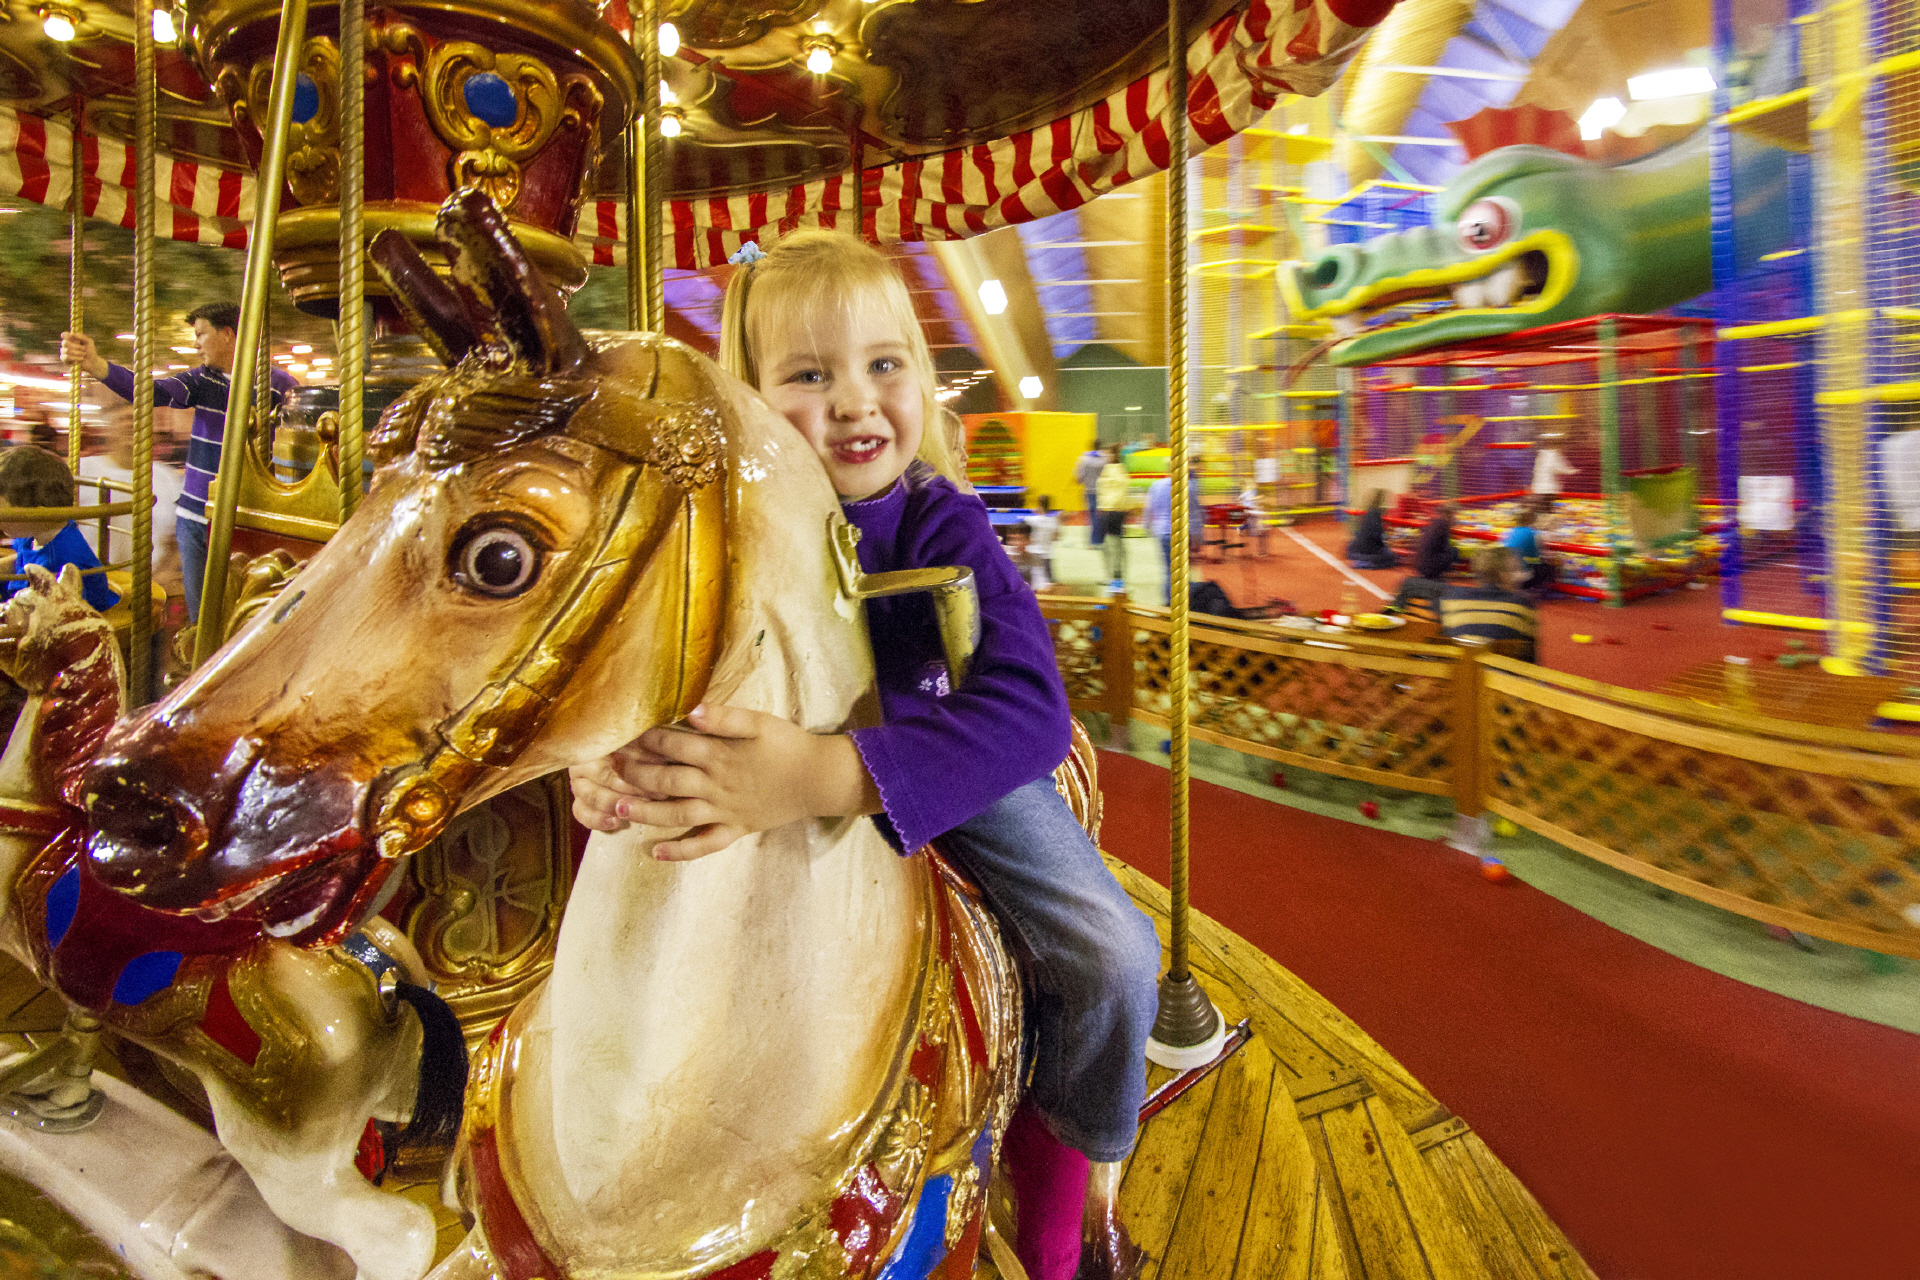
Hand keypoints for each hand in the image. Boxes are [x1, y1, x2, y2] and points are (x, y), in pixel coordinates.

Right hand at [59, 332, 107, 380]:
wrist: (93, 362)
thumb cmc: (91, 351)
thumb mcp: (89, 342)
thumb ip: (82, 336)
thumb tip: (71, 333)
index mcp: (71, 339)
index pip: (64, 335)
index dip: (66, 335)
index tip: (72, 337)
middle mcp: (66, 345)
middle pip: (64, 343)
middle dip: (76, 346)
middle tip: (84, 349)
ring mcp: (64, 352)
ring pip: (66, 350)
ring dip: (77, 353)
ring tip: (84, 355)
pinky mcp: (64, 360)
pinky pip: (65, 357)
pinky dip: (74, 358)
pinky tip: (80, 359)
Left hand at [570, 703, 879, 860]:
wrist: (819, 779)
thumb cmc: (788, 745)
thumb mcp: (759, 722)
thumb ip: (725, 717)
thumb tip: (692, 709)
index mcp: (720, 755)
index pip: (674, 746)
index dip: (646, 740)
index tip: (622, 736)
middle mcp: (716, 785)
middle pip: (668, 780)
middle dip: (636, 774)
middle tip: (610, 770)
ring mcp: (724, 811)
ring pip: (678, 814)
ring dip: (646, 813)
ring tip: (619, 810)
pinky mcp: (735, 829)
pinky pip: (704, 844)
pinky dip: (679, 851)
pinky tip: (654, 852)